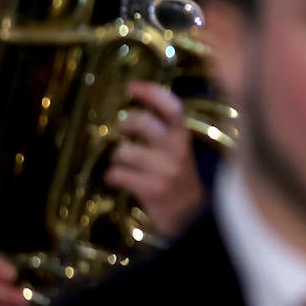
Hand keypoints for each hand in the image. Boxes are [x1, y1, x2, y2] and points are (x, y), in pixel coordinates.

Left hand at [104, 80, 205, 237]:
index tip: (132, 87)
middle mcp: (177, 150)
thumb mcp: (178, 153)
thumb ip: (163, 134)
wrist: (191, 218)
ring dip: (118, 160)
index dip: (151, 93)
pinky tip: (123, 181)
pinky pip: (117, 175)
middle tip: (122, 132)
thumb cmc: (178, 182)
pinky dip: (114, 177)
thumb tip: (129, 114)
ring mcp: (166, 170)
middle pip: (142, 123)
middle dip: (124, 126)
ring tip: (127, 167)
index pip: (172, 107)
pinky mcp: (153, 189)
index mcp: (184, 138)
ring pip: (123, 152)